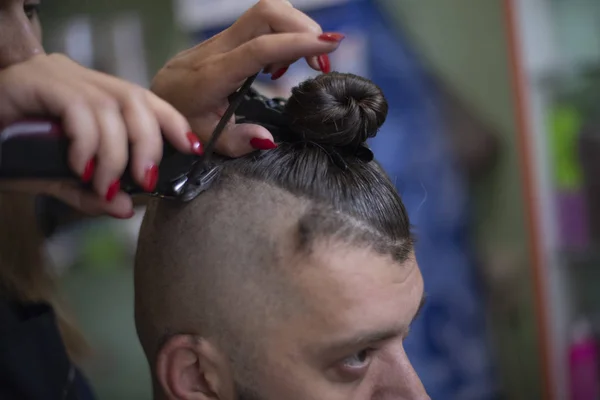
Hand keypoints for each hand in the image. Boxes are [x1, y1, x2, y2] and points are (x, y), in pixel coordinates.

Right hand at [0, 54, 196, 216]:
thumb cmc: (13, 150)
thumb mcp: (61, 178)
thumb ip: (93, 192)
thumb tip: (126, 209)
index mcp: (97, 94)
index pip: (147, 101)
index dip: (174, 123)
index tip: (194, 149)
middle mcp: (83, 78)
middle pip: (136, 100)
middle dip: (149, 144)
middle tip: (146, 180)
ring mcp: (60, 75)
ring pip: (110, 107)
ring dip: (116, 154)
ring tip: (103, 184)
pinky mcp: (37, 80)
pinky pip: (77, 109)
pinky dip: (87, 143)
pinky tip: (80, 167)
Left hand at [151, 0, 343, 156]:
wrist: (155, 98)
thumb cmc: (180, 120)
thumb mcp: (205, 141)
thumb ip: (237, 141)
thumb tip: (268, 139)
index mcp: (213, 74)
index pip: (260, 47)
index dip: (297, 42)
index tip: (329, 45)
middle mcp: (218, 49)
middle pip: (266, 13)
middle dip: (303, 27)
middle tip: (321, 60)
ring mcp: (222, 39)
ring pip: (265, 12)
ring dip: (296, 28)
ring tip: (305, 62)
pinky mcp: (227, 38)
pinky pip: (261, 22)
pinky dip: (283, 33)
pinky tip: (280, 63)